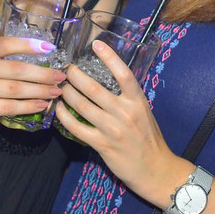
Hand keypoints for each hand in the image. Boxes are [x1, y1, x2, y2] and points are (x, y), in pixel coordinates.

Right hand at [0, 36, 68, 124]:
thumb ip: (9, 58)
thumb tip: (46, 57)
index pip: (6, 44)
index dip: (28, 45)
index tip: (50, 48)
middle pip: (16, 70)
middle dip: (42, 74)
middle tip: (60, 77)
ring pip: (15, 90)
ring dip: (39, 91)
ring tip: (56, 92)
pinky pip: (8, 107)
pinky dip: (28, 106)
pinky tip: (41, 105)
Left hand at [54, 41, 183, 202]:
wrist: (155, 169)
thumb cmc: (148, 139)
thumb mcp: (143, 112)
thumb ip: (127, 98)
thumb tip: (106, 82)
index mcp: (138, 101)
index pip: (124, 73)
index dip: (110, 57)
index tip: (96, 44)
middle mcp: (125, 112)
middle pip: (94, 88)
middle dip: (75, 76)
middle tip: (66, 69)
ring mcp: (113, 129)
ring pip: (82, 105)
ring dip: (67, 94)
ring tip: (59, 87)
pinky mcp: (102, 145)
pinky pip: (77, 127)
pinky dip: (65, 117)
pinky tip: (59, 110)